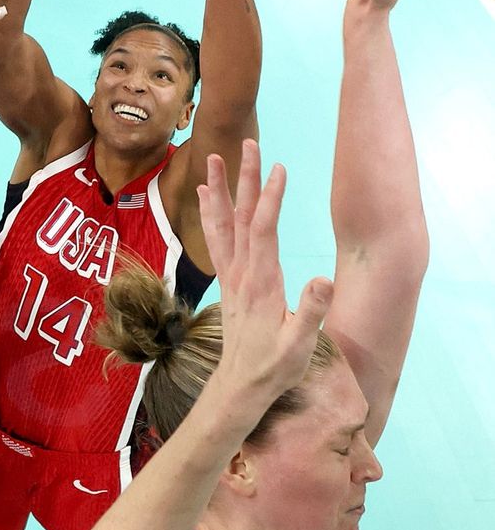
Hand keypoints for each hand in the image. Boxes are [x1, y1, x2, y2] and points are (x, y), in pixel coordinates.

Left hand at [197, 141, 332, 414]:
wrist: (240, 387)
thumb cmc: (274, 368)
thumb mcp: (299, 345)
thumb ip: (311, 312)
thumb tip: (323, 280)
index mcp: (262, 282)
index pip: (264, 230)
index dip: (271, 198)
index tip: (279, 167)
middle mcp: (242, 273)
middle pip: (242, 216)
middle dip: (245, 178)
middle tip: (246, 143)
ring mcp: (232, 276)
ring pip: (223, 224)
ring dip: (220, 189)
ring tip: (212, 158)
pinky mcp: (229, 282)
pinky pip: (216, 240)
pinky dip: (211, 214)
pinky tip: (207, 197)